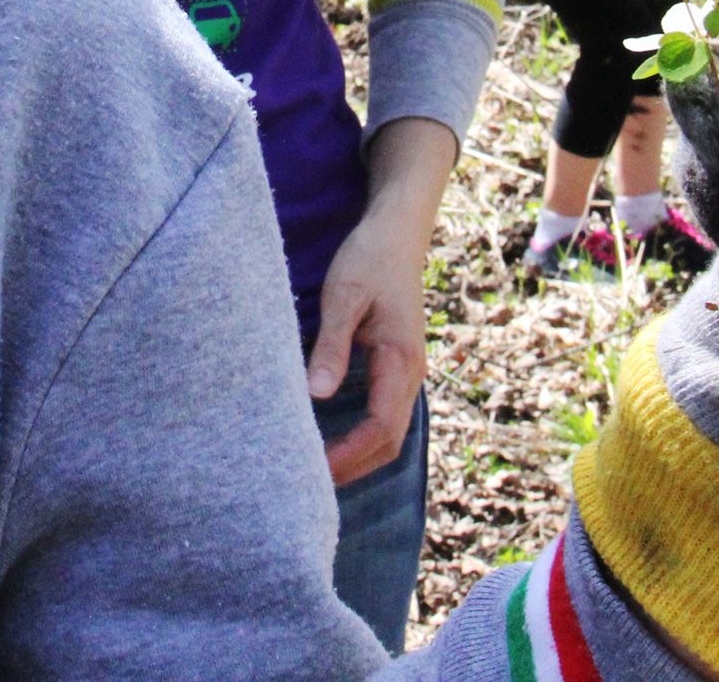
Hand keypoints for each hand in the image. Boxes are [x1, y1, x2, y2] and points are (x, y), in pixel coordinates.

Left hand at [307, 210, 428, 485]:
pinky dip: (361, 436)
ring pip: (388, 431)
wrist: (398, 231)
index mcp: (400, 360)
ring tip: (316, 472)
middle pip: (389, 442)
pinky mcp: (395, 365)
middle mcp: (410, 373)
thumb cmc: (369, 258)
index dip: (348, 456)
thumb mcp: (343, 296)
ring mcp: (405, 371)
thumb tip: (316, 395)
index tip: (313, 471)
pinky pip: (383, 414)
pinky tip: (330, 438)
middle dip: (354, 468)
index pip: (380, 428)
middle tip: (309, 487)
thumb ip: (332, 346)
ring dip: (358, 456)